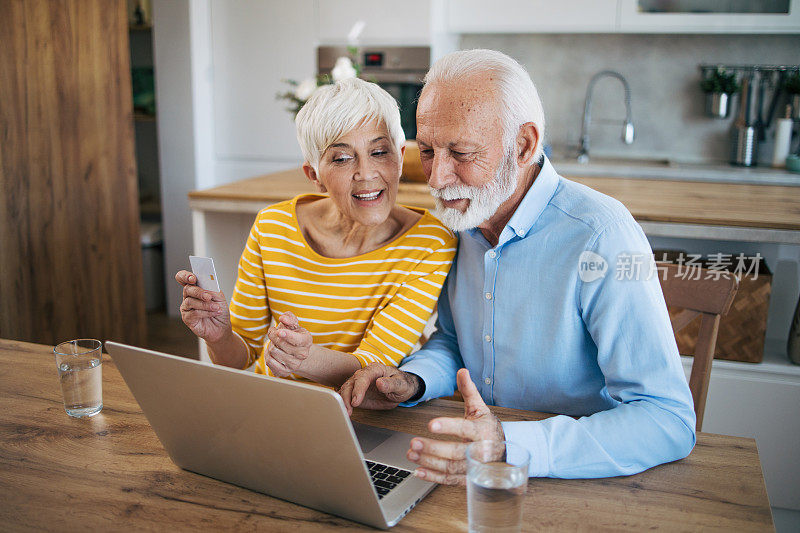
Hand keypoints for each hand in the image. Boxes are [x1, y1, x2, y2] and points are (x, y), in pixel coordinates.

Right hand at [175, 270, 230, 342]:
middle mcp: (188, 296)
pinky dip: (206, 312)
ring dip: (205, 304)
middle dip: (198, 292)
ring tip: (216, 307)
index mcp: (195, 287)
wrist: (222, 326)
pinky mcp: (187, 318)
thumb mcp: (219, 297)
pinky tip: (214, 313)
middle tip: (209, 296)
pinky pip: (193, 313)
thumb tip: (206, 285)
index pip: (184, 278)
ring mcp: (186, 307)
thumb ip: (212, 290)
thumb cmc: (219, 310)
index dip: (185, 276)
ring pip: (190, 301)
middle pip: (187, 289)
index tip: (193, 278)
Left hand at [265, 311, 312, 376]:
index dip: (288, 335)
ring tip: (276, 344)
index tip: (279, 332)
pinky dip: (267, 355)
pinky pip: (269, 361)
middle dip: (273, 335)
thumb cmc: (293, 335)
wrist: (296, 353)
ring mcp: (294, 364)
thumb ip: (289, 317)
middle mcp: (303, 354)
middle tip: (274, 332)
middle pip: (281, 344)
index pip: (298, 340)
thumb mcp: (293, 324)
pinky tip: (273, 353)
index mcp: (307, 340)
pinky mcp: (285, 372)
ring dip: (271, 345)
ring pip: (273, 352)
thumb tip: (283, 318)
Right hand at [338, 363, 421, 415]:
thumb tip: (380, 383)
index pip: (363, 377)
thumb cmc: (402, 384)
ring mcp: (359, 384)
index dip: (358, 389)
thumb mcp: (401, 384)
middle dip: (347, 397)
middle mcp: (365, 374)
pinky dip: (343, 404)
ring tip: (346, 413)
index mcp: (376, 369)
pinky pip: (347, 396)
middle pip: (351, 383)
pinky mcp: (357, 393)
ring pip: (346, 390)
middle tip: (348, 410)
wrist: (400, 389)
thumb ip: (391, 384)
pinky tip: (344, 412)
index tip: (355, 401)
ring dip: (344, 401)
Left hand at [406, 368, 504, 485]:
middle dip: (433, 448)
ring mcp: (474, 468)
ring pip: (450, 468)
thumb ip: (468, 390)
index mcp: (482, 431)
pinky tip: (418, 470)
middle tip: (413, 442)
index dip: (448, 427)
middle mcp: (480, 452)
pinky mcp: (468, 479)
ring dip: (429, 462)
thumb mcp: (480, 408)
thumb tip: (462, 370)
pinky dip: (433, 477)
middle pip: (455, 452)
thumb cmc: (487, 427)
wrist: (503, 450)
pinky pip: (450, 481)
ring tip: (411, 453)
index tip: (431, 424)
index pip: (465, 429)